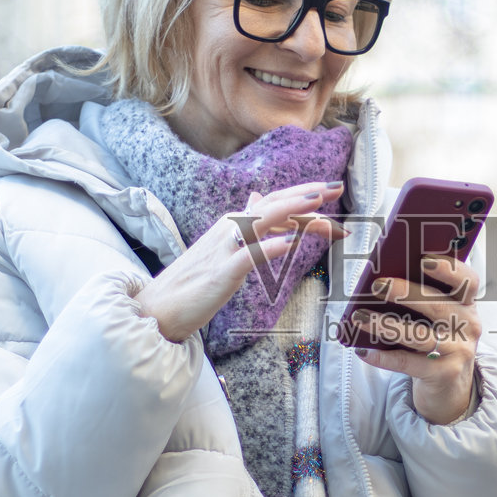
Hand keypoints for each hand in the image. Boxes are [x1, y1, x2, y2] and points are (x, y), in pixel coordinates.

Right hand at [135, 181, 346, 342]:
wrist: (159, 308)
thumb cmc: (195, 281)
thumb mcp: (223, 246)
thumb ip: (244, 223)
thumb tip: (257, 198)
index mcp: (234, 222)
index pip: (273, 201)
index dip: (303, 194)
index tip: (332, 189)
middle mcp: (230, 228)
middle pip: (272, 205)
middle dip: (306, 195)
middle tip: (337, 188)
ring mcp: (225, 249)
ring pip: (261, 222)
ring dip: (290, 210)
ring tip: (318, 203)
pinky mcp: (221, 273)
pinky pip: (248, 256)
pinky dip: (269, 248)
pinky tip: (290, 244)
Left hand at [350, 255, 480, 423]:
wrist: (451, 386)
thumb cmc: (439, 342)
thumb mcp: (440, 319)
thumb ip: (425, 299)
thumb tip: (384, 281)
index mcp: (467, 305)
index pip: (467, 281)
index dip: (448, 269)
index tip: (423, 261)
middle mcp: (468, 326)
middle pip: (437, 306)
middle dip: (405, 293)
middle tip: (377, 285)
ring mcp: (458, 351)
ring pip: (419, 335)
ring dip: (385, 324)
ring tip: (360, 316)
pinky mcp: (444, 374)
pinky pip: (409, 362)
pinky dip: (384, 357)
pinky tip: (365, 350)